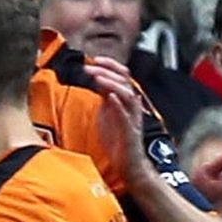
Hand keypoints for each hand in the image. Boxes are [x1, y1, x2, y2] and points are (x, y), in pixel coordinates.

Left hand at [82, 55, 145, 185]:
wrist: (128, 162)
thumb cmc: (117, 137)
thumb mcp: (106, 111)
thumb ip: (103, 95)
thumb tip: (93, 78)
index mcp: (124, 99)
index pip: (121, 75)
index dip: (109, 65)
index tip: (94, 59)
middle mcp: (131, 105)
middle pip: (124, 81)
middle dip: (106, 71)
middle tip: (89, 67)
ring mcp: (132, 117)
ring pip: (126, 94)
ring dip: (111, 84)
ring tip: (97, 77)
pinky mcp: (130, 131)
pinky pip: (127, 116)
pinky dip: (119, 105)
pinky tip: (110, 97)